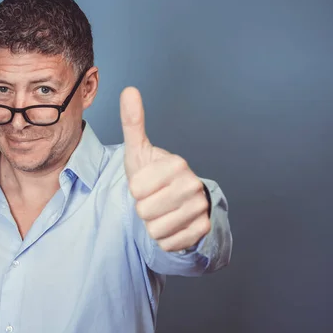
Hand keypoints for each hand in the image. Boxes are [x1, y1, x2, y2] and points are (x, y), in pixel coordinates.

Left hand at [120, 87, 210, 251]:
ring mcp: (200, 208)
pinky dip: (165, 238)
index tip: (146, 183)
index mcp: (176, 163)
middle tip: (154, 199)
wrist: (176, 202)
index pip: (137, 190)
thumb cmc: (153, 176)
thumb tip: (129, 90)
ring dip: (153, 225)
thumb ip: (133, 122)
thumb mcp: (138, 151)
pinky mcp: (203, 229)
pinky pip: (168, 243)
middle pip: (145, 211)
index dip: (136, 190)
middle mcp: (193, 184)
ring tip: (162, 211)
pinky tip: (172, 225)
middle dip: (143, 209)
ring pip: (155, 230)